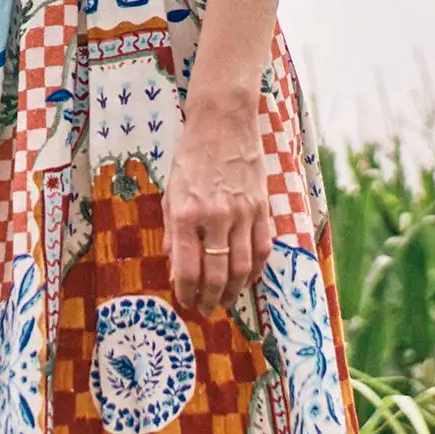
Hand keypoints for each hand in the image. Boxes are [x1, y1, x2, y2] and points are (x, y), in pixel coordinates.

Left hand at [162, 95, 272, 314]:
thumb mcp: (171, 193)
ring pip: (242, 267)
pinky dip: (255, 270)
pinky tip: (246, 280)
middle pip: (216, 275)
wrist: (223, 124)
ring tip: (224, 301)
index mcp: (186, 214)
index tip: (185, 302)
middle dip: (209, 299)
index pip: (187, 269)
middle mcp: (215, 217)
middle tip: (205, 309)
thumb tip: (175, 268)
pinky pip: (262, 248)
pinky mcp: (262, 208)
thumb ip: (174, 233)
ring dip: (233, 291)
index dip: (186, 293)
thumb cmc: (191, 157)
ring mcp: (242, 213)